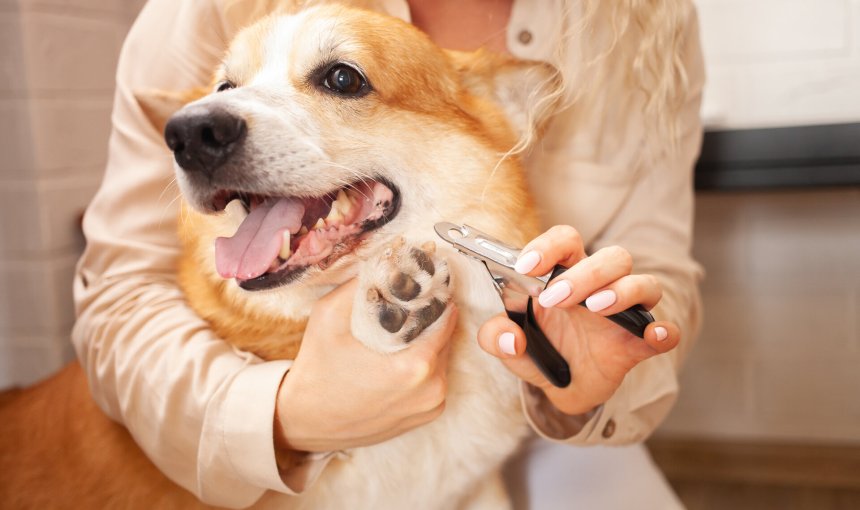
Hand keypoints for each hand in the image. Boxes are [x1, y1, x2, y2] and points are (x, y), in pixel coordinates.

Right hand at [275, 279, 456, 452]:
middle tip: (409, 303)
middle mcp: (432, 389)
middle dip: (429, 317)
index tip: (422, 283)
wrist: (303, 421)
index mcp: (416, 366)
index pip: (445, 315)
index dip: (433, 294)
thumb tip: (387, 258)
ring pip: (442, 357)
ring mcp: (431, 406)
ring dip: (428, 341)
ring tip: (401, 330)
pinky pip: (435, 379)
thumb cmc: (316, 369)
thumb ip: (361, 284)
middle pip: (445, 336)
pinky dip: (424, 365)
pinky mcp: (425, 416)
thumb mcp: (329, 315)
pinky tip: (398, 356)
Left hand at [476, 225, 679, 414]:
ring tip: (594, 308)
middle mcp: (600, 286)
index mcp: (565, 274)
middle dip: (582, 273)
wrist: (562, 389)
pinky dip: (664, 331)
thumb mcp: (509, 346)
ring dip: (620, 290)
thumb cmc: (541, 351)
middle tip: (553, 298)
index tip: (526, 266)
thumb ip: (495, 336)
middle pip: (611, 256)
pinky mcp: (639, 343)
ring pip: (642, 282)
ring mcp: (624, 313)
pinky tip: (654, 335)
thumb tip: (510, 337)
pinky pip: (665, 331)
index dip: (548, 246)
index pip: (565, 240)